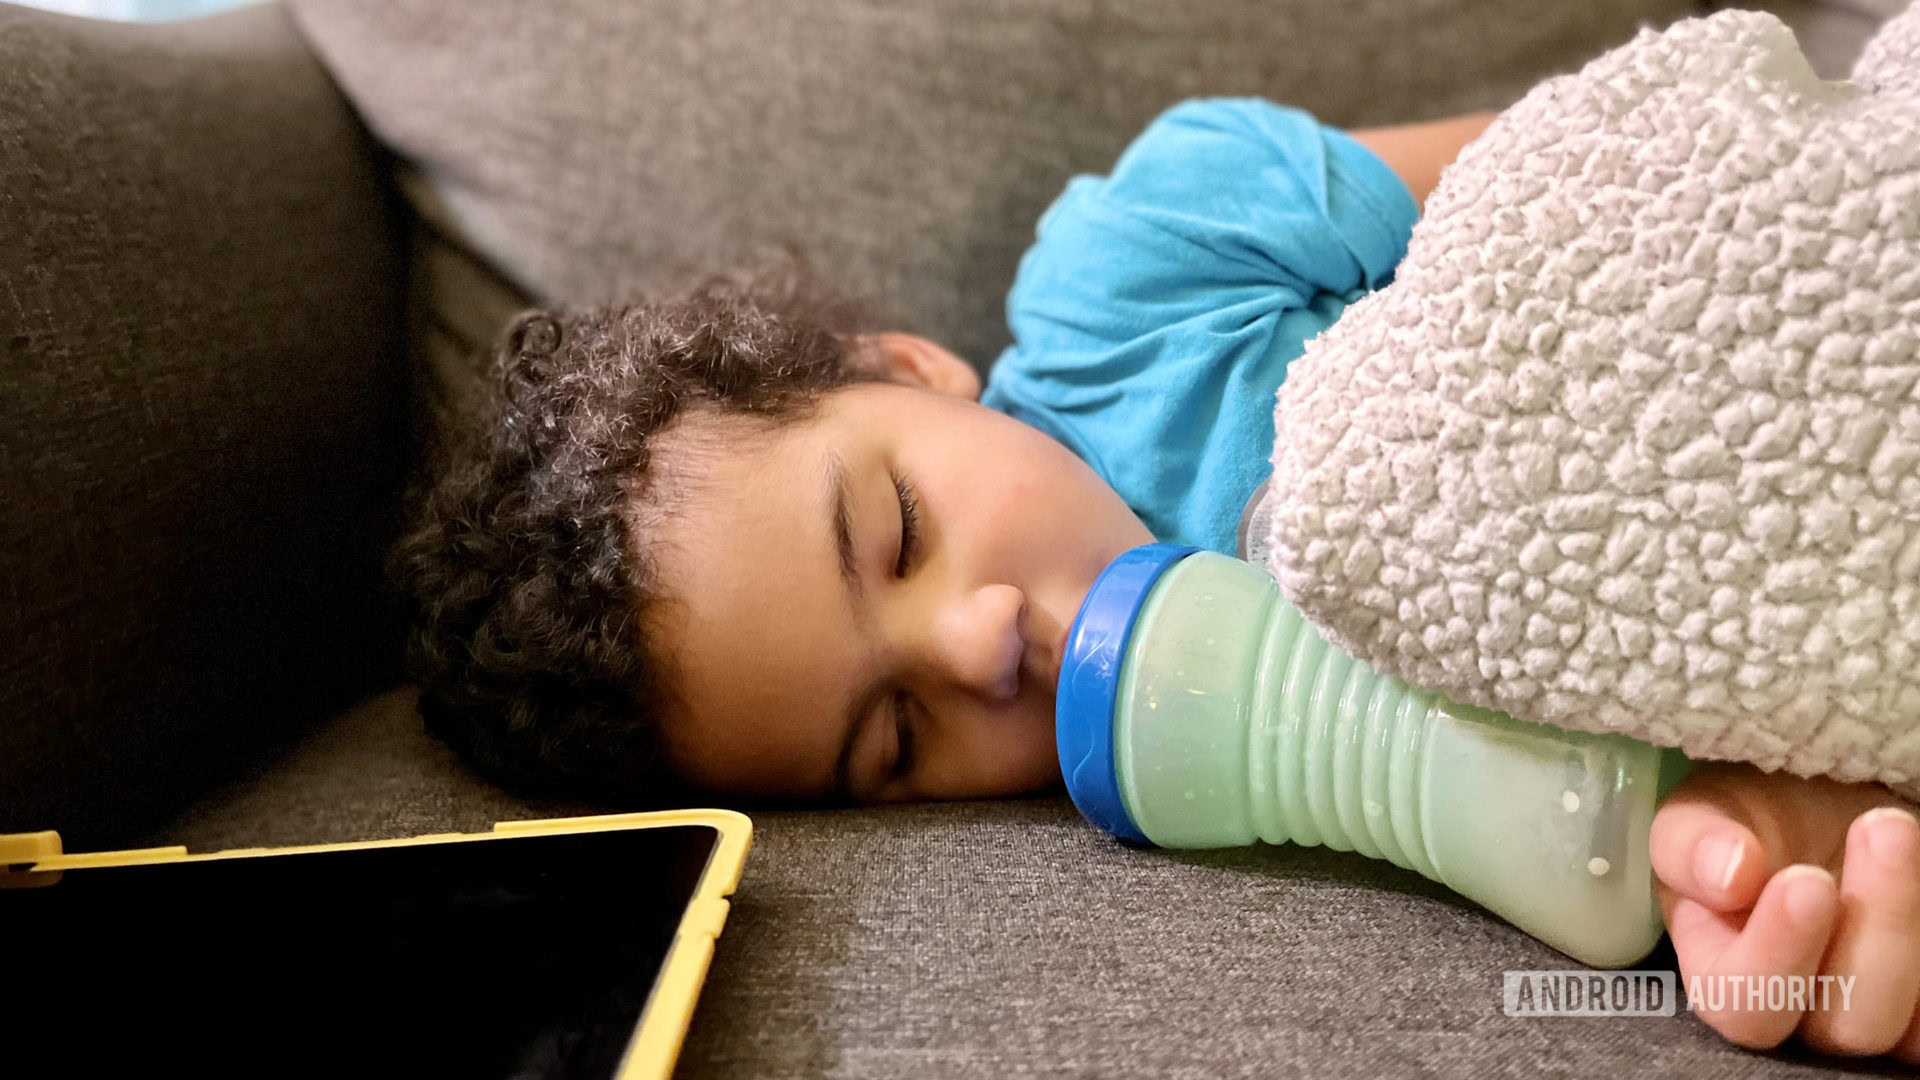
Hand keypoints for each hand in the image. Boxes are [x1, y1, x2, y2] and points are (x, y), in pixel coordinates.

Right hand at [1650, 763, 1919, 1060]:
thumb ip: (1692, 844)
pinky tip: (1919, 870)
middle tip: (1882, 830)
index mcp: (1724, 979)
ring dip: (1908, 922)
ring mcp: (1875, 1018)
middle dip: (1875, 928)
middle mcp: (1802, 1017)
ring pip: (1910, 1030)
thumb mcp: (1704, 810)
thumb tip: (1730, 875)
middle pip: (1845, 1027)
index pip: (1741, 1006)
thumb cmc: (1757, 818)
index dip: (1776, 955)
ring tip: (1897, 829)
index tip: (1805, 881)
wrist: (1826, 807)